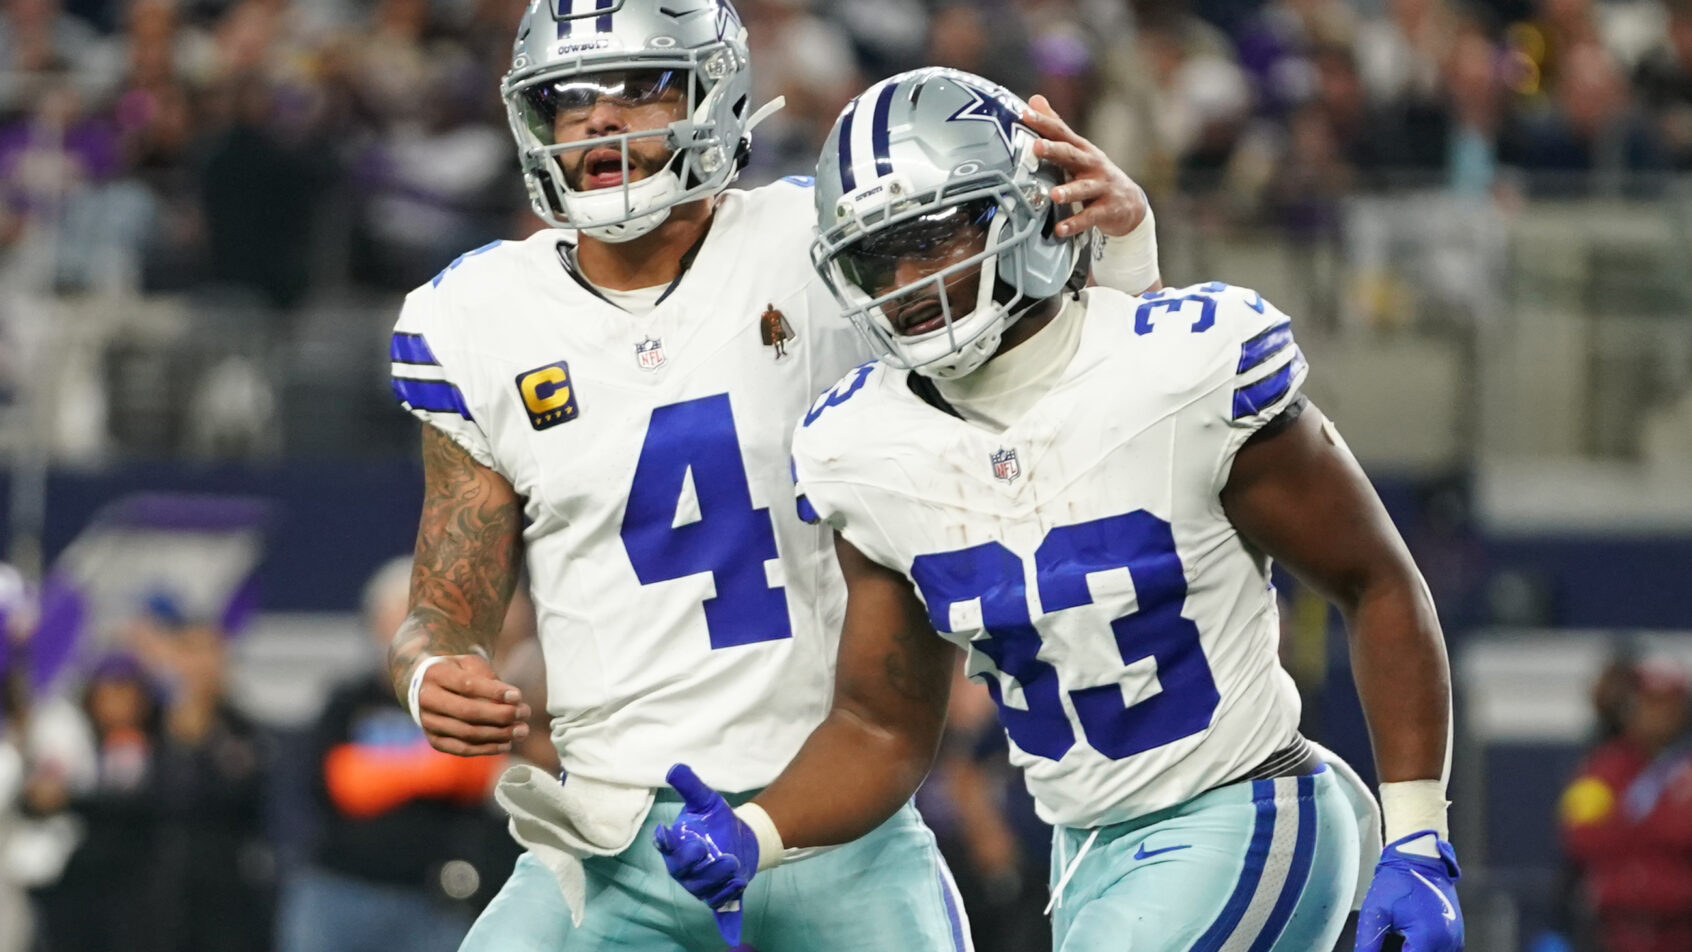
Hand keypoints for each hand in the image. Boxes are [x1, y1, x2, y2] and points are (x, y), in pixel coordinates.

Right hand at [413, 654, 529, 755]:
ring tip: (522, 730)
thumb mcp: (470, 664)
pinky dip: (486, 749)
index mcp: (435, 674)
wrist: (427, 688)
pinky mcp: (434, 740)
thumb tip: (511, 700)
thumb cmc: (457, 673)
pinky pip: (462, 749)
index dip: (494, 692)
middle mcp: (426, 699)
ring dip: (498, 734)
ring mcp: (428, 722)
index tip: (518, 696)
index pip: (467, 685)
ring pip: (466, 733)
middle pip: (467, 712)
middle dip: (500, 715)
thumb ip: (488, 677)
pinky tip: (506, 744)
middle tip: (525, 714)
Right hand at [653, 763, 759, 945]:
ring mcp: (699, 885)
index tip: (665, 831)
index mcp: (675, 845)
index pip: (664, 844)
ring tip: (735, 865)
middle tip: (711, 850)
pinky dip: (727, 903)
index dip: (663, 840)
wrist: (741, 838)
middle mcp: (683, 868)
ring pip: (704, 889)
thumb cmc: (716, 819)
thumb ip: (690, 785)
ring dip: (718, 880)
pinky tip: (738, 892)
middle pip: (684, 871)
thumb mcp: (706, 799)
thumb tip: (674, 768)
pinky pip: (719, 904)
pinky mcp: (717, 896)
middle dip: (697, 863)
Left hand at [1022, 93, 1146, 239]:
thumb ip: (1056, 128)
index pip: (1061, 132)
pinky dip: (1075, 224)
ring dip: (1069, 191)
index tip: (1024, 113)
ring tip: (1053, 195)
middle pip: (1072, 155)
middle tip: (1036, 146)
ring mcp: (1101, 187)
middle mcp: (1092, 165)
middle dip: (1054, 150)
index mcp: (1081, 150)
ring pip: (1084, 188)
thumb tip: (1034, 99)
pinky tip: (1060, 230)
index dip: (1043, 122)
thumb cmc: (1094, 174)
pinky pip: (1089, 218)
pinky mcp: (1107, 210)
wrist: (1130, 204)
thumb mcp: (1078, 150)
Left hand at [1355, 831, 1464, 951]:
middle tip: (1397, 940)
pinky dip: (1427, 949)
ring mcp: (1454, 939)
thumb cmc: (1397, 881)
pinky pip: (1442, 951)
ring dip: (1417, 951)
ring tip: (1402, 942)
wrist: (1420, 858)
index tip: (1380, 949)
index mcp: (1427, 939)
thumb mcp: (1375, 913)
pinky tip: (1411, 944)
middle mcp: (1446, 942)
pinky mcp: (1456, 935)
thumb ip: (1368, 943)